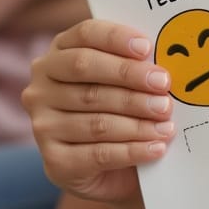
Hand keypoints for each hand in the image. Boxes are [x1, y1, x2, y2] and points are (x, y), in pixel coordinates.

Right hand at [21, 20, 175, 203]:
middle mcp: (41, 87)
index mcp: (58, 55)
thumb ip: (133, 67)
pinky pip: (99, 153)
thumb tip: (161, 63)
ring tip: (167, 123)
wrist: (107, 173)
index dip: (115, 38)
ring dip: (138, 121)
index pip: (84, 35)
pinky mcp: (56, 161)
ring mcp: (43, 125)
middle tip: (164, 86)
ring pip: (96, 117)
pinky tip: (156, 147)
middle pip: (85, 70)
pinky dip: (132, 150)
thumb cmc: (117, 115)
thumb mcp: (120, 85)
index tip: (147, 47)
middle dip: (129, 77)